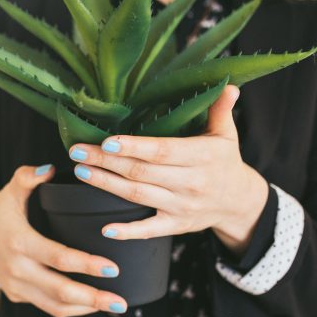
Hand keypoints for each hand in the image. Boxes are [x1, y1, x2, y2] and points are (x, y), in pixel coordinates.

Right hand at [0, 165, 129, 316]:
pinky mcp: (17, 296)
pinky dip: (71, 308)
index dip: (86, 264)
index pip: (58, 258)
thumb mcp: (9, 191)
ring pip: (54, 306)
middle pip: (59, 291)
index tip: (113, 268)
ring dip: (86, 309)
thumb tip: (50, 168)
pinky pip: (47, 307)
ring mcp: (16, 286)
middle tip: (121, 302)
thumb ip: (27, 177)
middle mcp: (17, 269)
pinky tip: (92, 304)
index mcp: (19, 242)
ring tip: (113, 305)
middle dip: (93, 298)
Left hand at [68, 85, 267, 254]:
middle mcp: (191, 183)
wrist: (239, 202)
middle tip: (77, 151)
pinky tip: (105, 228)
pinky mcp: (176, 225)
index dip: (133, 147)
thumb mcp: (227, 135)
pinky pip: (149, 230)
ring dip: (106, 184)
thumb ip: (221, 110)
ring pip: (138, 195)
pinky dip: (127, 231)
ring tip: (81, 171)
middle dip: (106, 162)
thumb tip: (227, 85)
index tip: (106, 142)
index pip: (162, 151)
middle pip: (141, 172)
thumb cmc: (225, 162)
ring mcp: (182, 206)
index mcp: (202, 156)